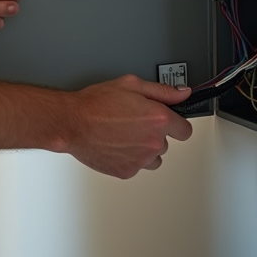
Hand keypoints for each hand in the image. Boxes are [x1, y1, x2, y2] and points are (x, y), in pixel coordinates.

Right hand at [61, 75, 192, 178]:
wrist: (72, 123)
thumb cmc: (96, 103)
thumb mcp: (130, 85)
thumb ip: (162, 91)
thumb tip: (182, 93)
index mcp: (158, 119)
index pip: (185, 130)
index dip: (176, 124)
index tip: (169, 122)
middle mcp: (153, 142)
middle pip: (166, 143)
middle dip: (154, 134)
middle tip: (134, 123)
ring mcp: (141, 159)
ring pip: (153, 158)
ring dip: (144, 149)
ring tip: (124, 135)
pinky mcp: (127, 171)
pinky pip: (137, 166)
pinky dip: (129, 158)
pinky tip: (116, 144)